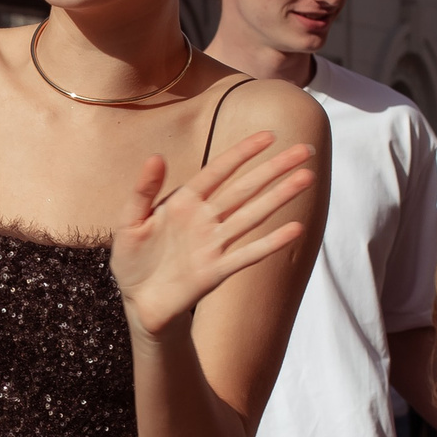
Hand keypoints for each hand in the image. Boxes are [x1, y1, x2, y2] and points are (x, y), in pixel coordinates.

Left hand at [110, 130, 315, 336]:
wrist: (137, 301)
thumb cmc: (133, 258)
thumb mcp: (129, 221)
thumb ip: (143, 191)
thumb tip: (155, 156)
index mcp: (184, 203)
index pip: (218, 172)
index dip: (242, 153)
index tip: (269, 136)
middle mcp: (205, 219)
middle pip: (244, 189)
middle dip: (274, 169)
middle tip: (304, 150)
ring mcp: (214, 244)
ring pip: (252, 215)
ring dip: (280, 197)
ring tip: (306, 178)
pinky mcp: (217, 270)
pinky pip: (247, 254)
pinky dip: (270, 242)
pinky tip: (294, 228)